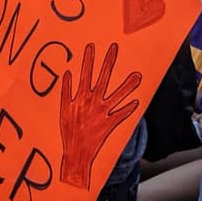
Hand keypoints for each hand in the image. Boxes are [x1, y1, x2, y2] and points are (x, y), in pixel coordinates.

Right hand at [58, 42, 141, 190]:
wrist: (75, 154)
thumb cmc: (68, 131)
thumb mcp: (64, 110)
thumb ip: (66, 92)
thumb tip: (67, 73)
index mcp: (81, 98)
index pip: (85, 74)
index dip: (88, 60)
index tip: (92, 45)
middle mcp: (93, 103)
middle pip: (103, 78)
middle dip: (108, 62)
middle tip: (114, 47)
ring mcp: (102, 114)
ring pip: (117, 96)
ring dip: (127, 86)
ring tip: (137, 75)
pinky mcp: (109, 125)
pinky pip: (121, 115)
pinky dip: (128, 109)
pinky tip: (137, 103)